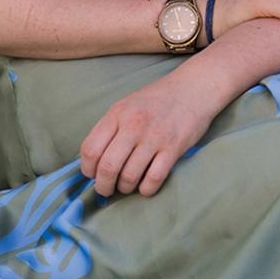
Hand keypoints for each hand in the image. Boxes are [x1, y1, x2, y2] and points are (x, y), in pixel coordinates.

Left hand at [79, 75, 214, 198]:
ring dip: (125, 188)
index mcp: (117, 114)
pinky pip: (154, 179)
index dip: (87, 169)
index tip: (92, 175)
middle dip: (103, 185)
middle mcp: (133, 125)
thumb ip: (110, 128)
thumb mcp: (126, 105)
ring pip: (129, 176)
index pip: (91, 149)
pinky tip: (145, 186)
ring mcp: (154, 137)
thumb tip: (93, 160)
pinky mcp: (173, 148)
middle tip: (105, 190)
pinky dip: (146, 189)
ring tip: (126, 186)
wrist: (193, 88)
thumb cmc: (157, 99)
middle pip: (108, 167)